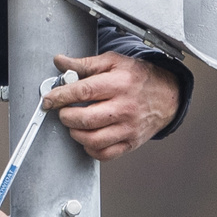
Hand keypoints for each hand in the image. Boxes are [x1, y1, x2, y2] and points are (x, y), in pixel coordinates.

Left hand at [42, 52, 178, 161]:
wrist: (167, 95)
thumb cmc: (138, 77)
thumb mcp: (113, 62)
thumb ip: (84, 64)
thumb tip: (60, 61)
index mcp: (119, 84)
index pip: (83, 91)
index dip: (61, 96)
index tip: (49, 99)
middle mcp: (124, 108)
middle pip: (86, 119)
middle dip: (66, 116)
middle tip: (62, 111)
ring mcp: (128, 128)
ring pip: (93, 140)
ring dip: (75, 133)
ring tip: (74, 123)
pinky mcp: (130, 143)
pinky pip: (105, 154)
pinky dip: (90, 149)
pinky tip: (87, 137)